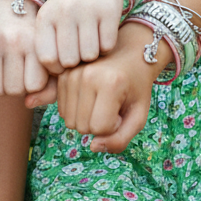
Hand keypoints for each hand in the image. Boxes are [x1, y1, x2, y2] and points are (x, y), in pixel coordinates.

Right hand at [0, 0, 49, 95]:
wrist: (5, 3)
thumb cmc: (30, 37)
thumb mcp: (45, 56)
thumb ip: (49, 86)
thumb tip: (28, 104)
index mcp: (36, 41)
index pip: (35, 85)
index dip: (33, 83)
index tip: (33, 71)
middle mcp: (14, 41)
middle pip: (14, 90)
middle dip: (16, 86)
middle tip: (16, 72)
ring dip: (0, 86)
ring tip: (3, 72)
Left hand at [35, 0, 125, 71]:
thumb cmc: (70, 9)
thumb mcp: (53, 25)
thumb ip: (46, 60)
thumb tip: (28, 102)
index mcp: (45, 17)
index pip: (47, 59)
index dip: (57, 68)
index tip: (65, 62)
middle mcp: (64, 12)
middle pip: (70, 60)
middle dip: (77, 63)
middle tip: (81, 51)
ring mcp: (86, 10)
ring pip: (91, 55)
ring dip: (94, 55)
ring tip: (91, 42)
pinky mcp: (108, 10)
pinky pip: (108, 45)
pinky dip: (107, 46)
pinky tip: (103, 34)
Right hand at [54, 24, 163, 152]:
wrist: (129, 54)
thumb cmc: (136, 87)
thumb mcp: (138, 115)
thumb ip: (121, 139)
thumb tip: (93, 147)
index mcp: (110, 83)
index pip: (99, 129)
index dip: (114, 126)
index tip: (122, 109)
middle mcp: (86, 75)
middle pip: (81, 127)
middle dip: (98, 124)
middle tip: (112, 105)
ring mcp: (71, 73)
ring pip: (69, 121)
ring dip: (86, 119)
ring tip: (101, 100)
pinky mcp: (62, 75)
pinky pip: (62, 110)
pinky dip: (76, 110)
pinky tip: (89, 97)